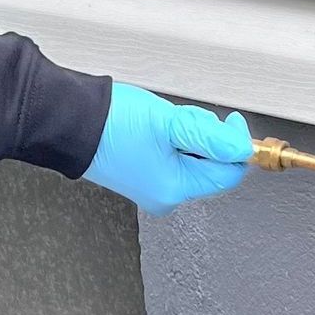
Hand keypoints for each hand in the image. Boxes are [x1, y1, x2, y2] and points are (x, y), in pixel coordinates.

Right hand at [82, 84, 253, 214]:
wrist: (72, 120)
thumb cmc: (111, 124)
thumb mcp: (170, 123)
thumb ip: (211, 137)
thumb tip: (241, 149)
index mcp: (174, 190)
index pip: (227, 174)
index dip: (235, 145)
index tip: (232, 122)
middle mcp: (164, 195)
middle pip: (210, 166)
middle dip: (206, 137)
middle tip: (183, 119)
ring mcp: (152, 186)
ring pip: (193, 158)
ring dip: (189, 135)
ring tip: (163, 122)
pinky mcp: (144, 174)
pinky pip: (174, 157)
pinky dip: (174, 139)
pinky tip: (156, 128)